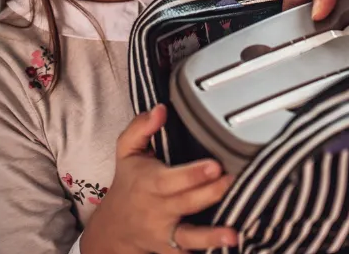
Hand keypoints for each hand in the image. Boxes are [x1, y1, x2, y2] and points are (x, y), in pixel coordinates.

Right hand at [81, 105, 236, 253]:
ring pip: (188, 236)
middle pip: (187, 203)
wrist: (114, 227)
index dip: (193, 173)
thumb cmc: (128, 182)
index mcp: (150, 182)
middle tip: (234, 182)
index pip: (172, 179)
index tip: (215, 165)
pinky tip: (227, 248)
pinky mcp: (172, 249)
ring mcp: (166, 232)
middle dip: (211, 193)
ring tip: (233, 235)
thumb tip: (160, 109)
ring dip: (211, 237)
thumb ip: (141, 127)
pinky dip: (207, 251)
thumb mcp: (126, 151)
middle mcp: (158, 209)